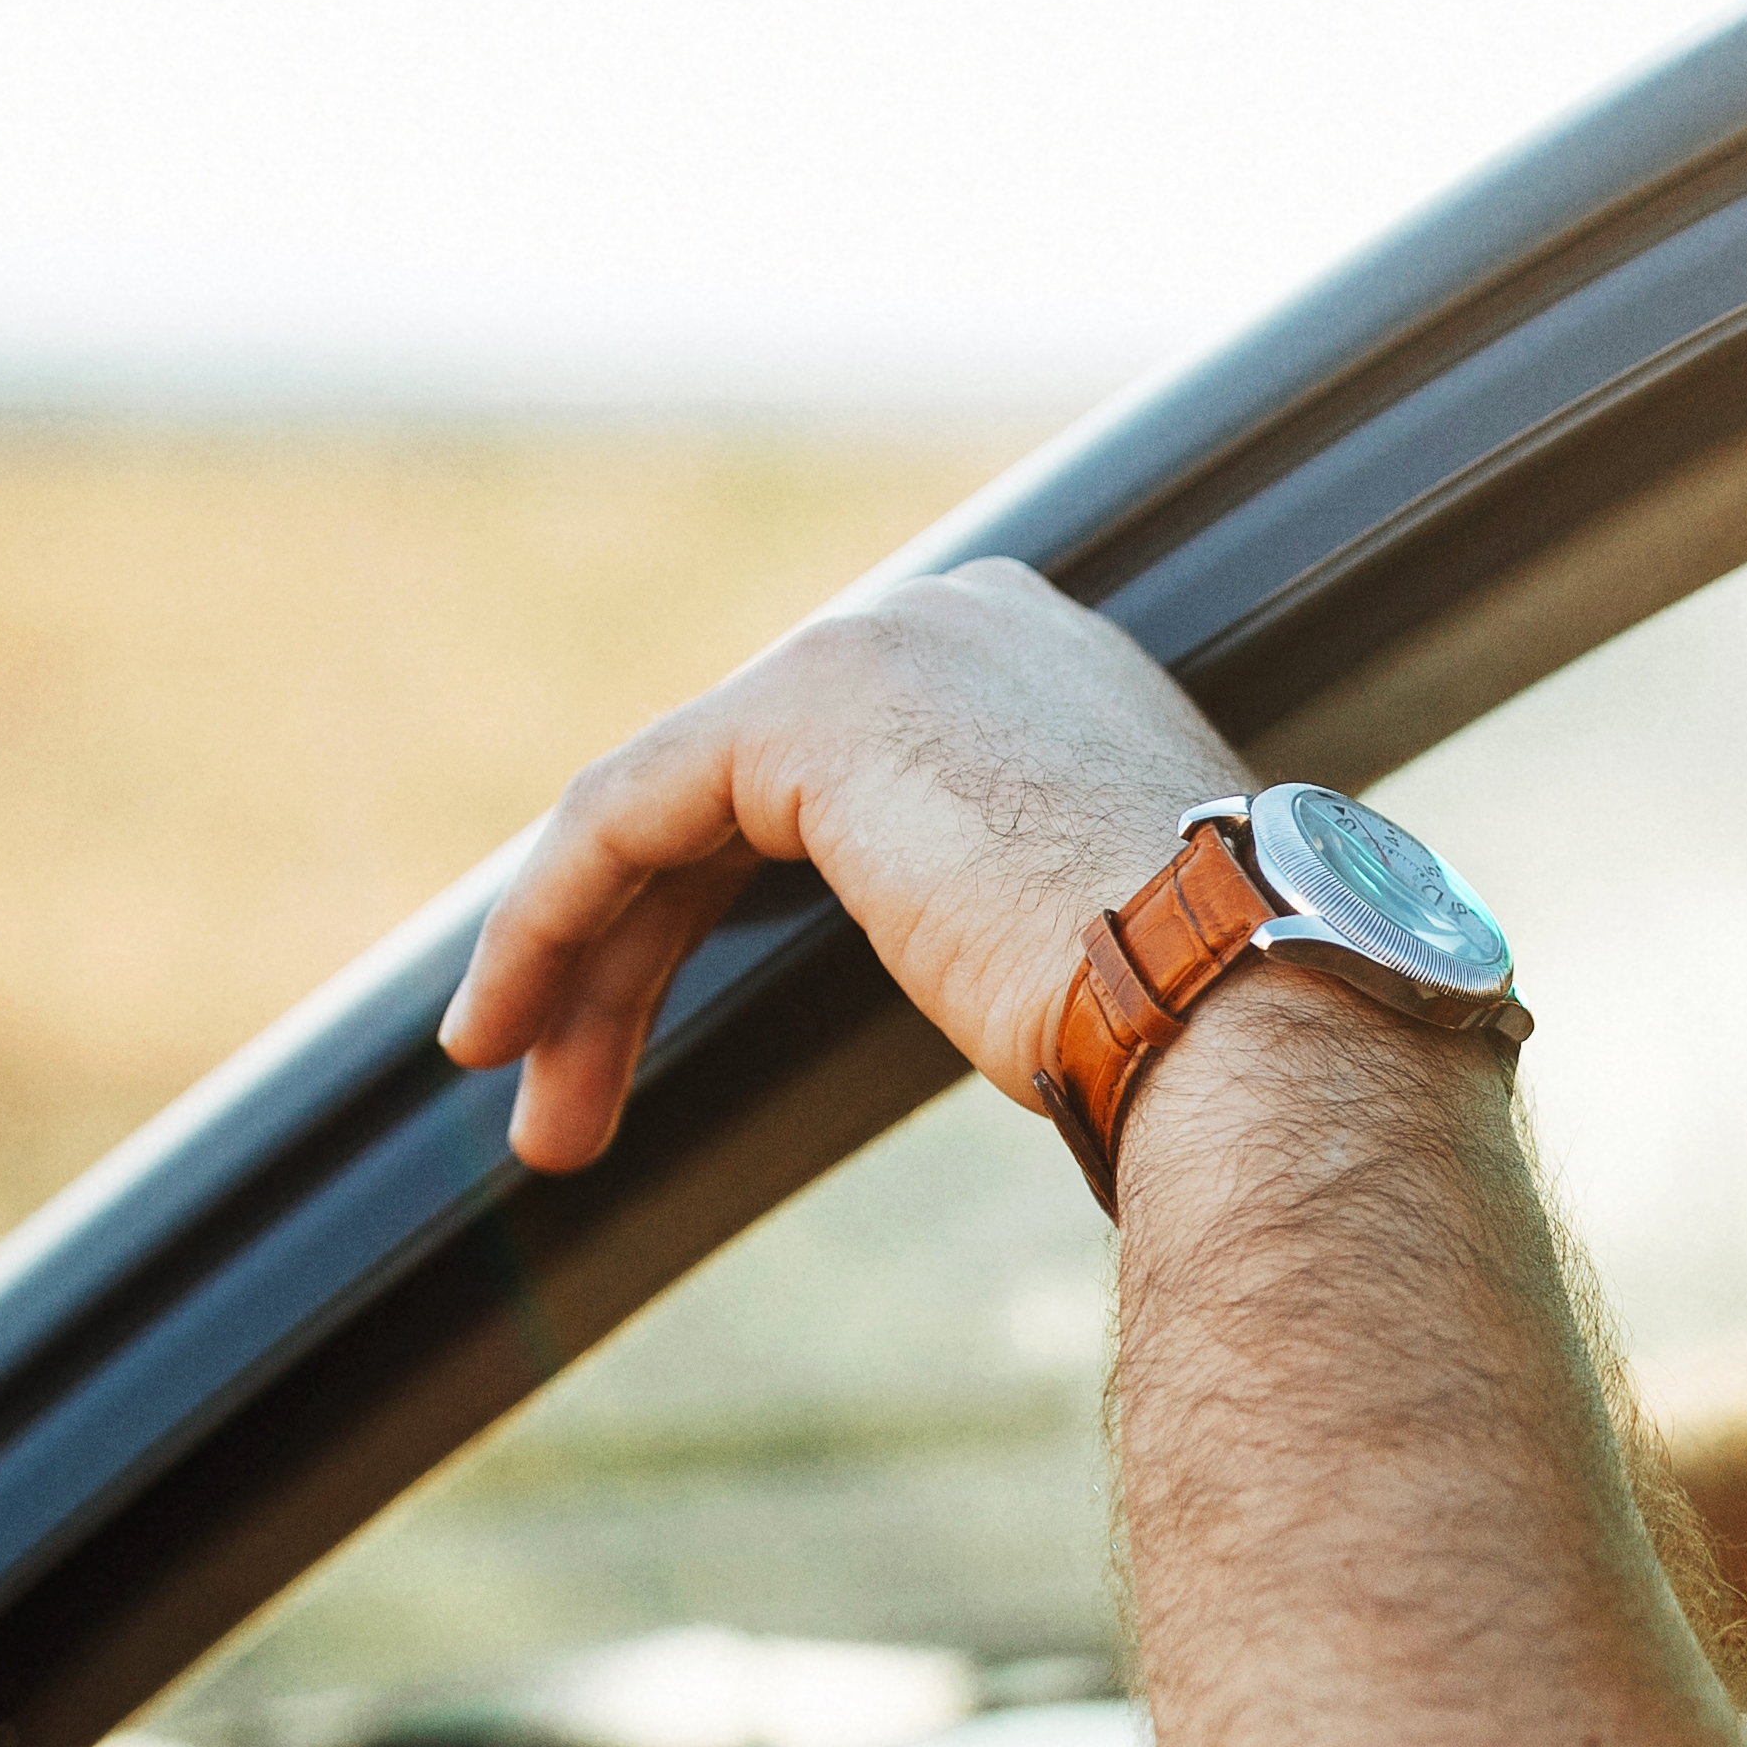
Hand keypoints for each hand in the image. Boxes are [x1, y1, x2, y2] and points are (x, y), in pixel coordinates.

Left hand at [437, 561, 1243, 1173]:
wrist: (1242, 998)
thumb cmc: (1200, 1009)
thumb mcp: (1081, 923)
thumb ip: (988, 888)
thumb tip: (972, 951)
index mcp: (1023, 661)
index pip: (809, 786)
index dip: (707, 915)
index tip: (646, 1035)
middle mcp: (946, 620)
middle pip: (727, 807)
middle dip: (631, 966)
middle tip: (567, 1109)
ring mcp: (878, 648)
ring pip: (662, 822)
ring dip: (580, 979)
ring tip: (536, 1126)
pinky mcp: (807, 711)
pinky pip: (626, 819)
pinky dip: (550, 929)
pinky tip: (504, 1032)